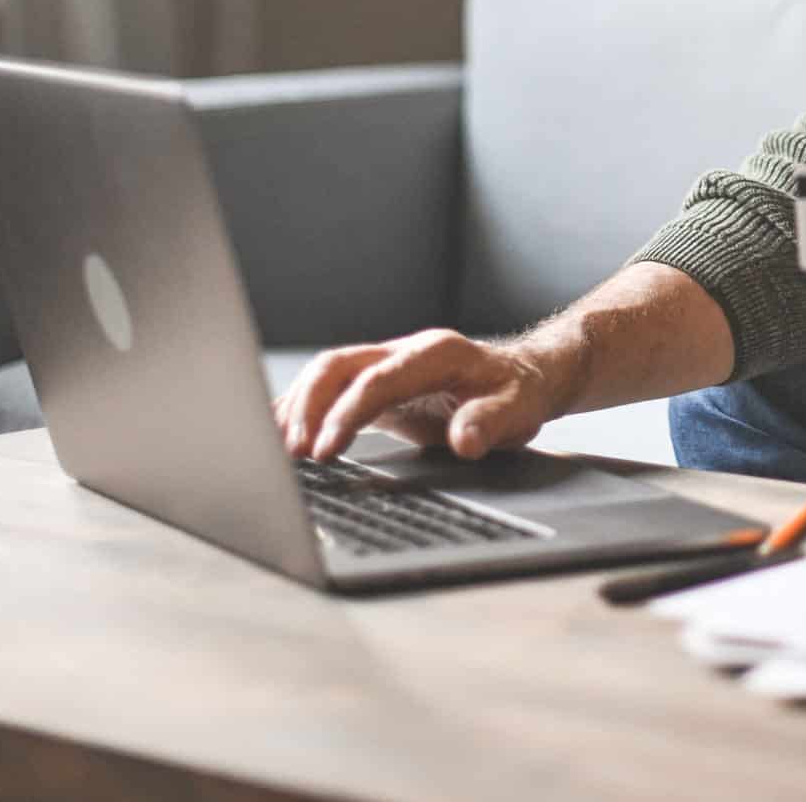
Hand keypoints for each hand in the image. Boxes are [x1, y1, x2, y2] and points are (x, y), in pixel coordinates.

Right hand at [271, 328, 569, 461]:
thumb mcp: (518, 412)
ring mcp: (388, 364)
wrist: (525, 377)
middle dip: (309, 406)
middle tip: (294, 453)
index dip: (346, 414)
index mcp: (436, 354)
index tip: (325, 450)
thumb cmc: (519, 395)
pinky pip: (332, 388)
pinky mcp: (379, 384)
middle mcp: (405, 352)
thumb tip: (467, 440)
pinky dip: (304, 407)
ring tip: (280, 448)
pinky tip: (282, 432)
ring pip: (328, 373)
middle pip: (338, 366)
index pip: (376, 380)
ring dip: (299, 407)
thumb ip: (489, 424)